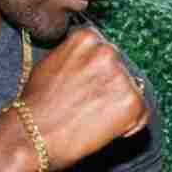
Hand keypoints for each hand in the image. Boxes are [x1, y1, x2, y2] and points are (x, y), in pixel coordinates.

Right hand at [15, 27, 149, 171]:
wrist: (30, 134)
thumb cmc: (36, 104)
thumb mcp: (53, 64)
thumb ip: (78, 58)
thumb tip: (94, 63)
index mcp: (88, 37)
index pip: (106, 54)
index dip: (96, 77)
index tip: (81, 91)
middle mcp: (108, 51)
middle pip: (122, 72)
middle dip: (109, 91)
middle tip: (85, 109)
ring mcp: (121, 75)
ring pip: (133, 93)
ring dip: (119, 109)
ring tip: (90, 120)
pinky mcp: (132, 101)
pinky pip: (141, 115)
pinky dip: (128, 127)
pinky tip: (102, 131)